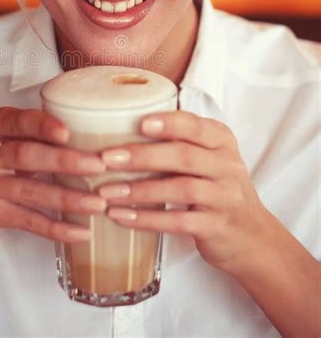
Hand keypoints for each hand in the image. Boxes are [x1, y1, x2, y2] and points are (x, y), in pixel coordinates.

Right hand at [0, 107, 105, 242]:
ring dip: (67, 198)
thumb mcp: (5, 135)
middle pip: (25, 156)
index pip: (17, 121)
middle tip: (98, 166)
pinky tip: (80, 231)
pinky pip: (27, 221)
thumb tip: (89, 136)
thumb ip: (35, 132)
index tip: (68, 132)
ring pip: (30, 192)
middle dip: (64, 161)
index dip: (42, 126)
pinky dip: (56, 228)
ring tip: (98, 204)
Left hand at [99, 110, 272, 273]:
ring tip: (107, 191)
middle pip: (183, 156)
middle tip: (107, 158)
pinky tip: (122, 217)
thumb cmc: (216, 188)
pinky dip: (147, 219)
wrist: (252, 236)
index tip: (139, 123)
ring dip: (139, 190)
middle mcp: (227, 165)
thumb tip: (121, 126)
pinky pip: (179, 222)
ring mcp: (225, 197)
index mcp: (221, 141)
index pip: (194, 126)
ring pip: (180, 189)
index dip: (168, 123)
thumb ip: (179, 142)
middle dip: (142, 156)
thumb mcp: (208, 158)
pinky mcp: (217, 226)